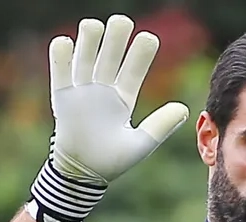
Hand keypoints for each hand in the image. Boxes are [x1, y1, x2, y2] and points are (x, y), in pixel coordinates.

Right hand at [27, 14, 188, 221]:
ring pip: (85, 59)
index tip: (149, 38)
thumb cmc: (112, 161)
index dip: (140, 55)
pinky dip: (61, 57)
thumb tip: (184, 109)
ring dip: (89, 42)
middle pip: (109, 58)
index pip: (133, 71)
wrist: (83, 174)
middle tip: (122, 21)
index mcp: (123, 99)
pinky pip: (60, 73)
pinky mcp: (63, 98)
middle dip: (115, 40)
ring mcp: (82, 92)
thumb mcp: (140, 144)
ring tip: (94, 26)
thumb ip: (159, 126)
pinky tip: (66, 43)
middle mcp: (103, 90)